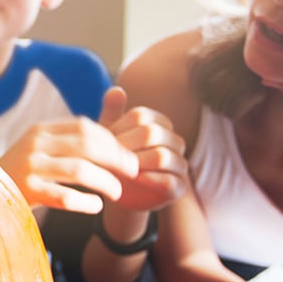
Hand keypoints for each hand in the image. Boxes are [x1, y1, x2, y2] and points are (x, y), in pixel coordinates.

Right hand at [0, 87, 186, 213]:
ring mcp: (30, 169)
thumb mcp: (41, 149)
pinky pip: (66, 198)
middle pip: (87, 146)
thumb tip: (113, 138)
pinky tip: (96, 206)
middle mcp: (35, 146)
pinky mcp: (27, 193)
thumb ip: (69, 140)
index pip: (85, 127)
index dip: (112, 140)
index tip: (127, 155)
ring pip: (81, 171)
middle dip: (117, 159)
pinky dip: (87, 203)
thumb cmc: (23, 173)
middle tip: (133, 172)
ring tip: (117, 192)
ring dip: (106, 182)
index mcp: (41, 131)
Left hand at [102, 87, 188, 212]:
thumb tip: (116, 90)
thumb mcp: (108, 134)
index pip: (140, 116)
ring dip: (138, 162)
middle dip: (126, 145)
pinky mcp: (179, 187)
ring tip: (121, 168)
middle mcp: (174, 141)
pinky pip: (169, 181)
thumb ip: (112, 112)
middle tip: (107, 156)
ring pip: (163, 156)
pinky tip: (135, 179)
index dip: (118, 127)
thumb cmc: (113, 157)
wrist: (118, 191)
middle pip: (152, 133)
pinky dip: (150, 179)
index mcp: (159, 123)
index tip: (103, 141)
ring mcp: (179, 164)